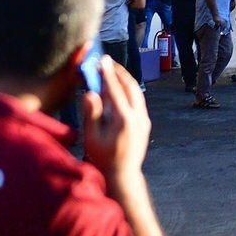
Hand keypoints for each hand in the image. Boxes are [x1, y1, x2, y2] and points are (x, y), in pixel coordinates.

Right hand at [82, 57, 150, 190]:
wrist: (122, 175)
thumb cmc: (103, 158)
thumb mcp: (92, 138)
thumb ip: (92, 114)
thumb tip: (90, 92)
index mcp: (124, 120)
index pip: (116, 90)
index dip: (107, 73)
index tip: (102, 60)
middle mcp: (138, 117)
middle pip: (130, 86)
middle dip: (119, 72)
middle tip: (107, 62)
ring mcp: (144, 119)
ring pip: (137, 92)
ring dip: (125, 79)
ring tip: (113, 71)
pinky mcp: (145, 123)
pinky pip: (138, 100)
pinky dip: (129, 90)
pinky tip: (120, 88)